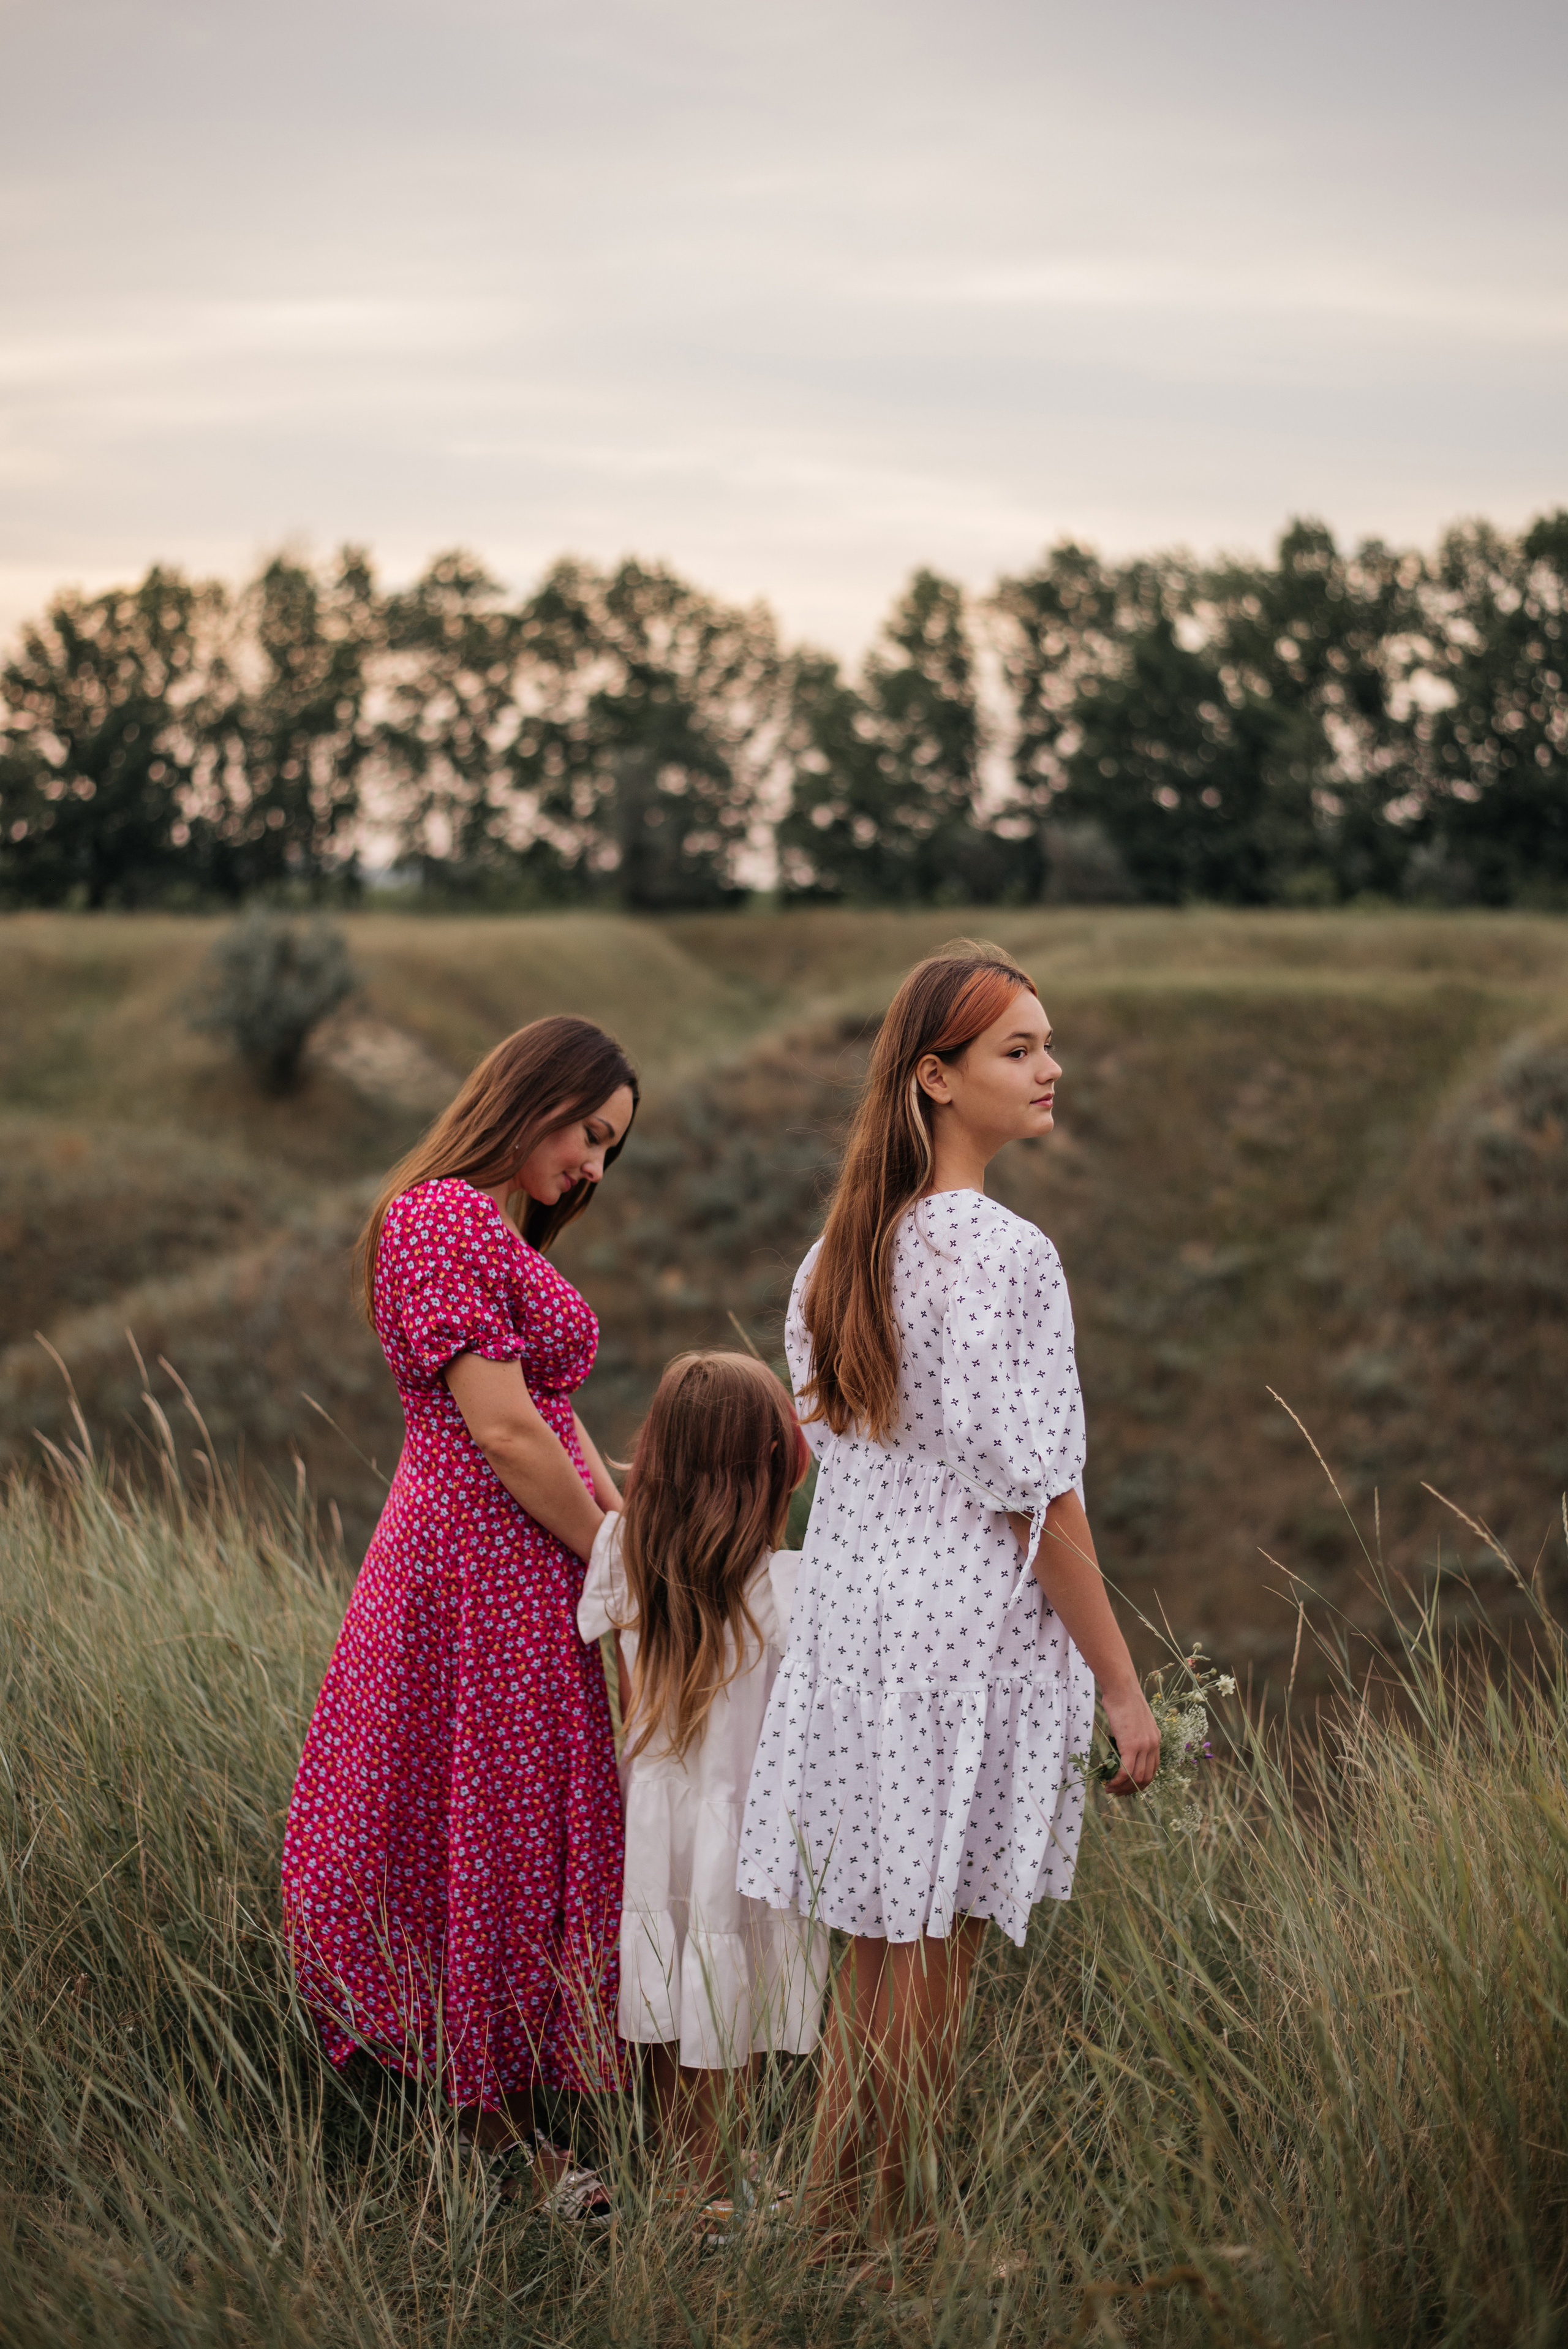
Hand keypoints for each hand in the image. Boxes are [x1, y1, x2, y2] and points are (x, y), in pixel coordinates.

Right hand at [1099, 1681, 1159, 1796]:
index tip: (1127, 1785)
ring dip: (1122, 1787)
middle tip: (1117, 1792)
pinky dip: (1118, 1781)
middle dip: (1131, 1789)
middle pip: (1146, 1777)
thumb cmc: (1123, 1700)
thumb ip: (1133, 1737)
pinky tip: (1109, 1783)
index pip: (1152, 1769)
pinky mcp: (1132, 1745)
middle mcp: (1154, 1745)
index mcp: (1155, 1740)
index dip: (1140, 1782)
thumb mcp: (1134, 1722)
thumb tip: (1121, 1751)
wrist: (1121, 1689)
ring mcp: (1144, 1746)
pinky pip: (1127, 1771)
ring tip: (1110, 1789)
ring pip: (1136, 1778)